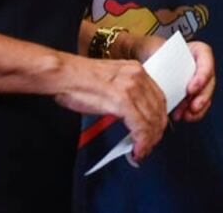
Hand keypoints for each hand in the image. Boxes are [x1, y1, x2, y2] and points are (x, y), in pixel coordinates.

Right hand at [53, 55, 167, 161]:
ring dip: (149, 140)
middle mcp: (138, 77)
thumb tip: (133, 116)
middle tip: (149, 146)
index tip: (155, 131)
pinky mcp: (122, 100)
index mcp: (136, 70)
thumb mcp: (111, 81)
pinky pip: (140, 126)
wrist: (63, 74)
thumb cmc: (78, 79)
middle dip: (156, 132)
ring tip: (142, 151)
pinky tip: (137, 150)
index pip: (159, 98)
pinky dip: (141, 141)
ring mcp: (131, 88)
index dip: (159, 118)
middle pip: (159, 110)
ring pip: (151, 120)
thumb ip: (126, 94)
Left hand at [128, 35, 215, 122]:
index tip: (191, 89)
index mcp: (197, 51)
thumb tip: (152, 70)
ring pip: (206, 95)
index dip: (202, 76)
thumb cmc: (155, 55)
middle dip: (202, 97)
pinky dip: (193, 114)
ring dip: (198, 108)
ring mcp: (199, 81)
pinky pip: (200, 106)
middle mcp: (201, 66)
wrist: (151, 62)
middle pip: (209, 81)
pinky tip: (183, 117)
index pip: (206, 59)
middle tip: (193, 107)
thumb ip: (158, 58)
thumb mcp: (157, 51)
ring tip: (185, 115)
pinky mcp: (194, 94)